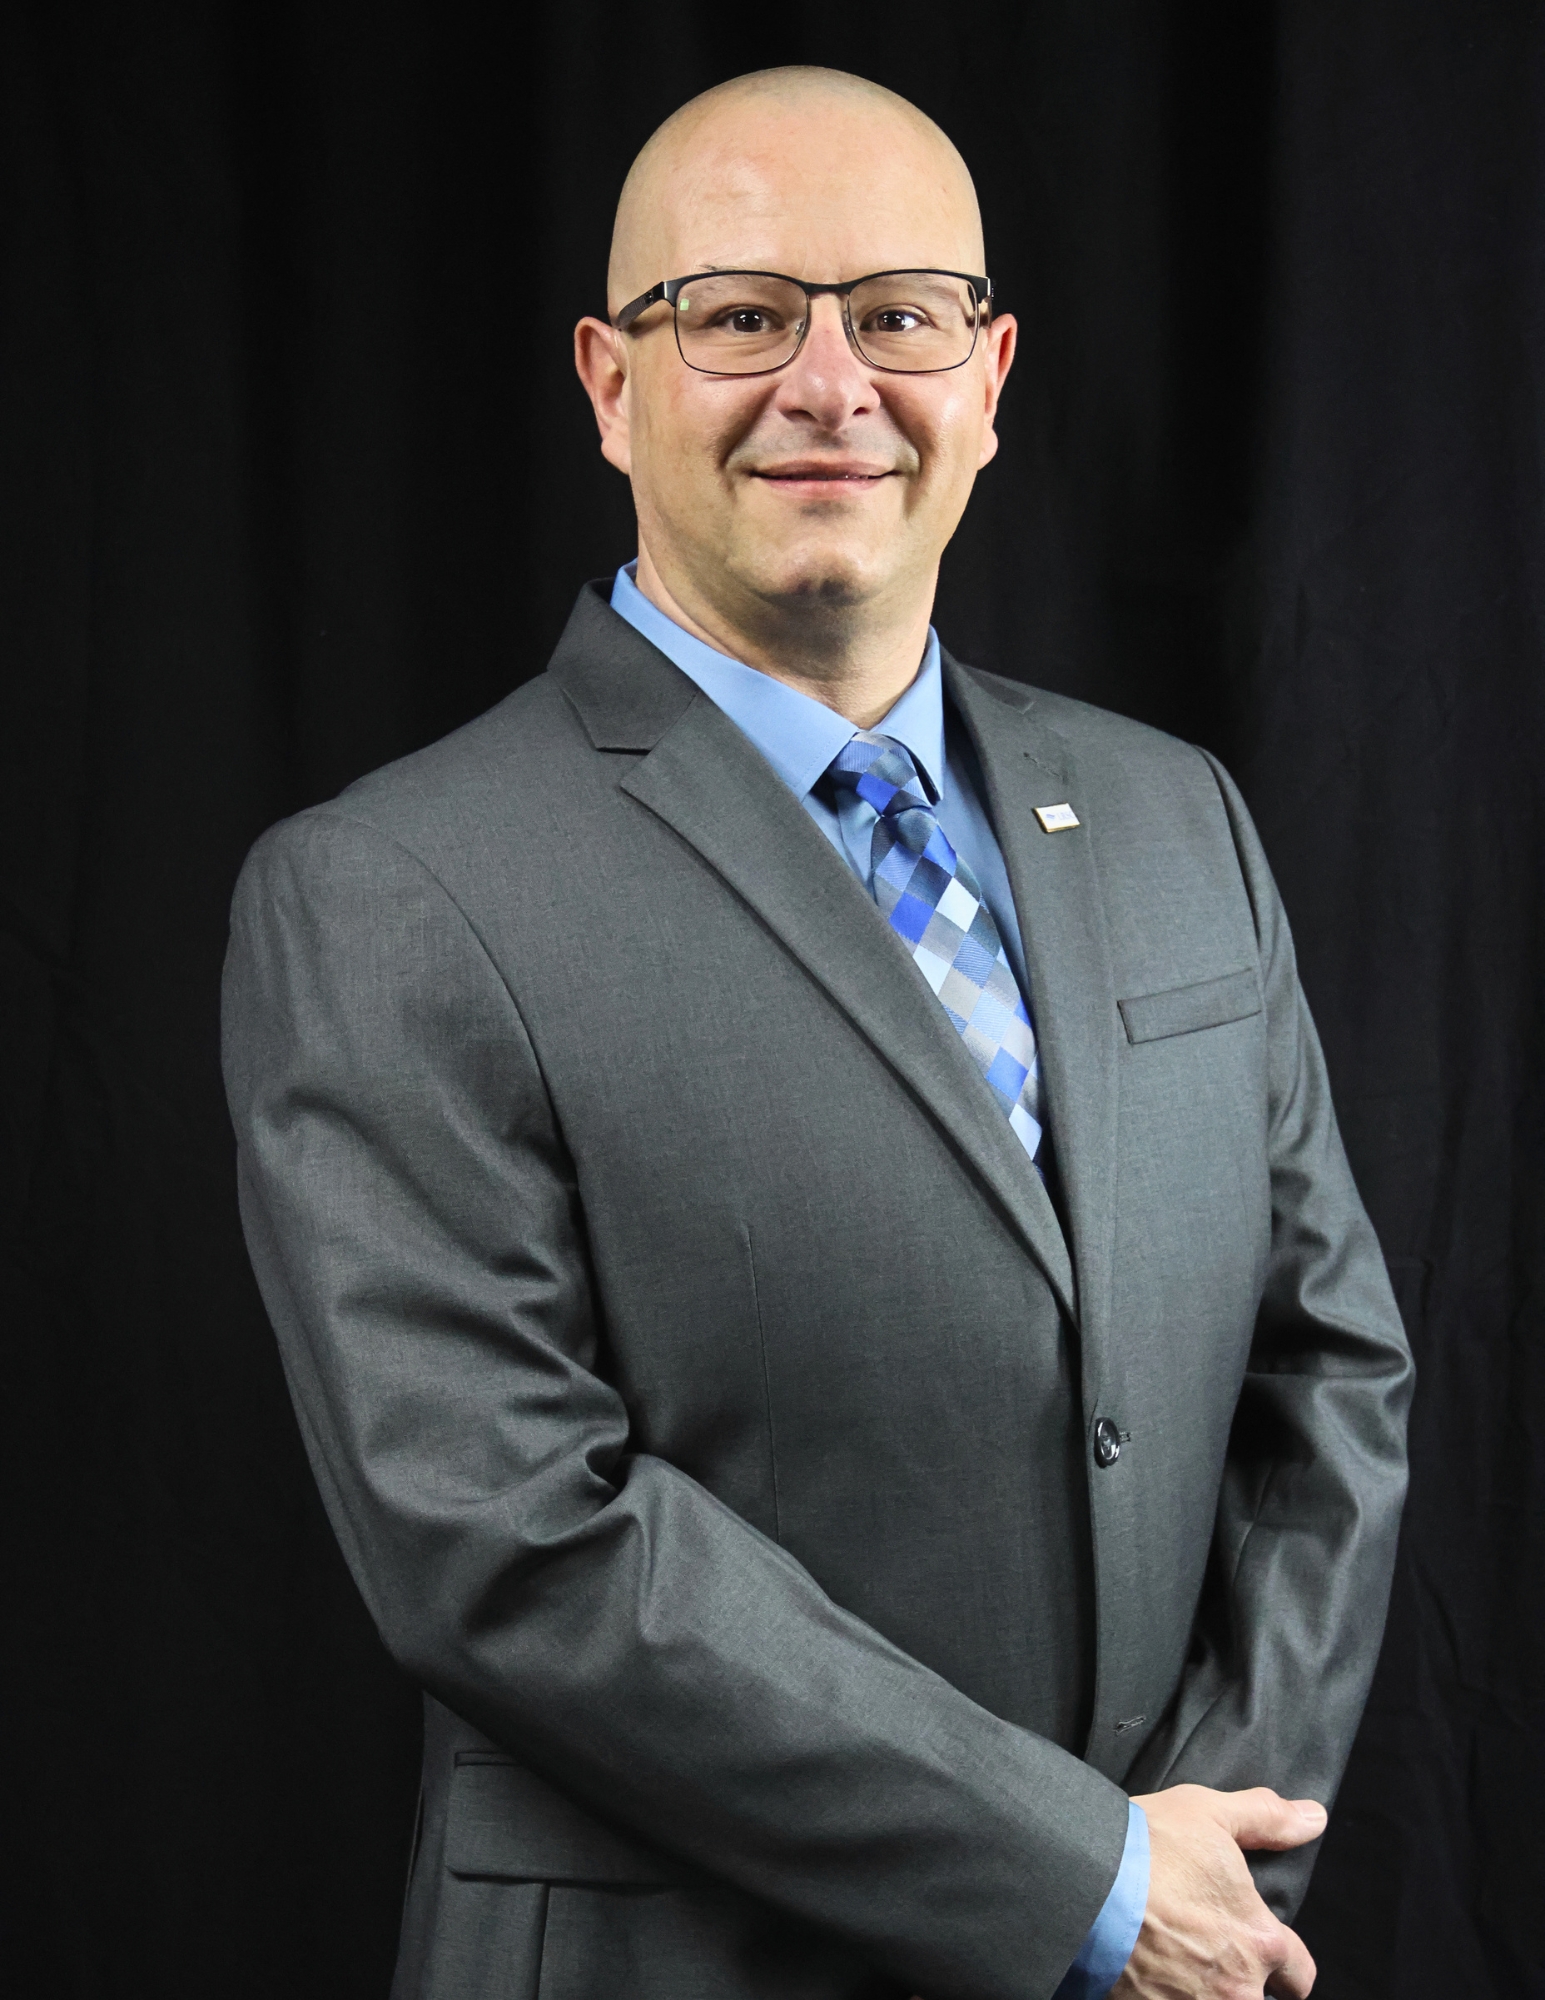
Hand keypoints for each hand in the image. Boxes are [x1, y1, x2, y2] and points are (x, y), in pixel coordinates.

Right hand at [1113, 1784, 1325, 1999]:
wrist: (1080, 1880)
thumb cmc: (1147, 1846)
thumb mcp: (1210, 1813)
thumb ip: (1268, 1818)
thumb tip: (1314, 1817)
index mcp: (1259, 1940)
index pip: (1300, 1976)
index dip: (1283, 1963)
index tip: (1263, 1949)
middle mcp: (1236, 1988)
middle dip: (1241, 1985)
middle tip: (1210, 1955)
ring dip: (1202, 1992)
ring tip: (1176, 1965)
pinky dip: (1165, 1997)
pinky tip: (1147, 1975)